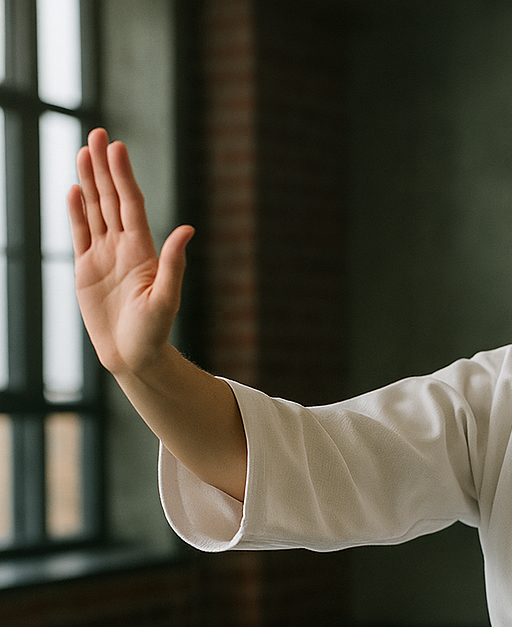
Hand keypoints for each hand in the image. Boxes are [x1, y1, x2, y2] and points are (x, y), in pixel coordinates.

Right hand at [69, 127, 192, 377]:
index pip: (130, 205)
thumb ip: (173, 263)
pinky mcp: (86, 270)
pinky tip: (74, 189)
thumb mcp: (166, 298)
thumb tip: (187, 229)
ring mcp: (103, 257)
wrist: (134, 356)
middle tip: (98, 134)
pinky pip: (80, 234)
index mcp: (142, 251)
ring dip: (90, 181)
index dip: (123, 176)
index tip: (118, 147)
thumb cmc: (154, 332)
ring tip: (84, 151)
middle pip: (111, 199)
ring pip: (95, 210)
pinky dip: (77, 211)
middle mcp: (123, 248)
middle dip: (104, 168)